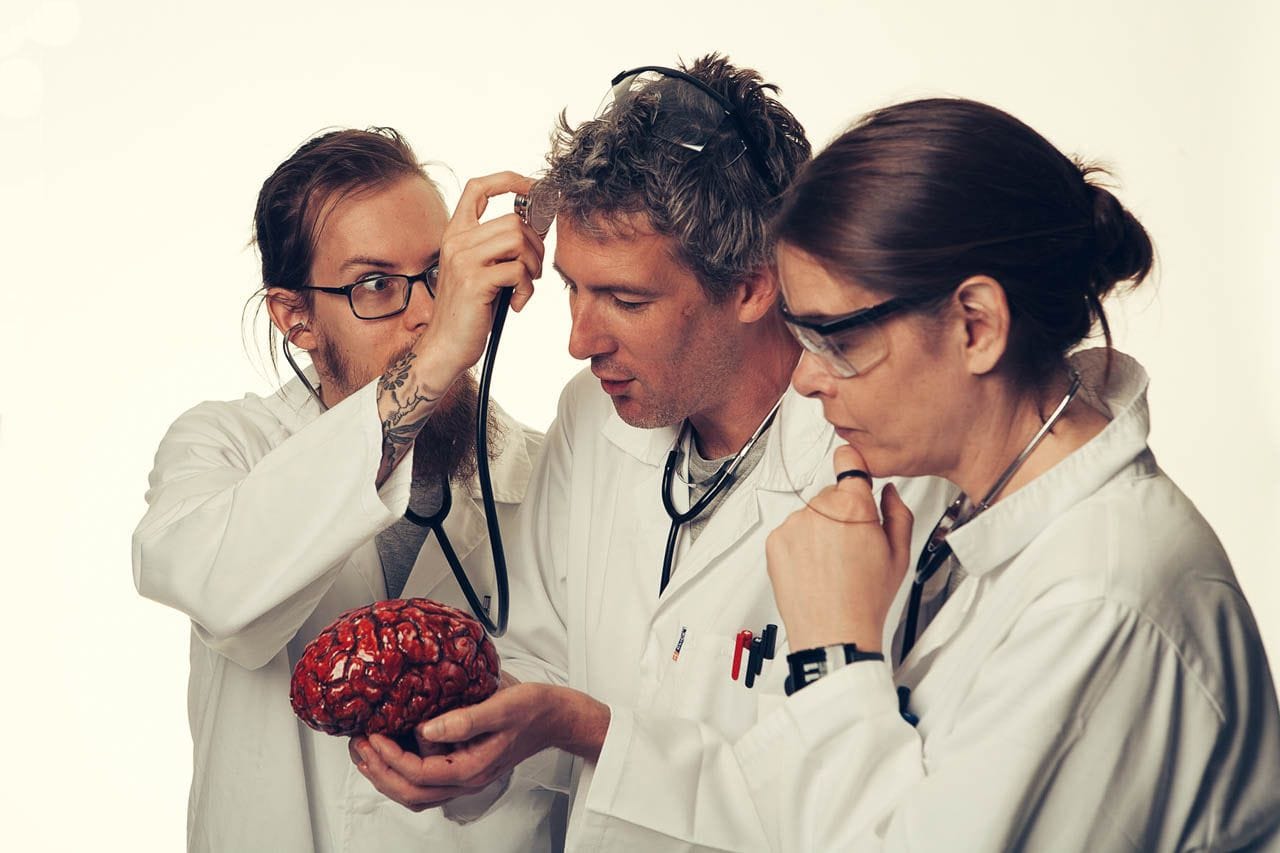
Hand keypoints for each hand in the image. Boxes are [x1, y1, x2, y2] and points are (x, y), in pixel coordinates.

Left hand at [348, 682, 608, 811]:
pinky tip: (391, 749)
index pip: (420, 774)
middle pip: (411, 793)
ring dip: (386, 774)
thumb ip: (465, 719)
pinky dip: (401, 771)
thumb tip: (427, 728)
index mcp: (473, 767)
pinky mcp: (463, 766)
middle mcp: (466, 778)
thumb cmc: (534, 709)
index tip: (373, 734)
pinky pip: (425, 781)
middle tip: (358, 745)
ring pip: (415, 793)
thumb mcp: (501, 705)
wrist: (555, 716)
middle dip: (379, 772)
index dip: (391, 757)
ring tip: (366, 751)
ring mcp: (464, 776)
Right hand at [372, 172, 543, 484]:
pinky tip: (517, 304)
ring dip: (533, 265)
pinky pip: (517, 270)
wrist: (445, 347)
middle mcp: (455, 241)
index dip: (510, 180)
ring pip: (518, 239)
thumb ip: (503, 245)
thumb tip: (540, 220)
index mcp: (455, 233)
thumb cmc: (470, 310)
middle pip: (513, 219)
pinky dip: (527, 289)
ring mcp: (462, 260)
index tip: (535, 189)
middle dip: (536, 244)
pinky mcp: (474, 282)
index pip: (478, 186)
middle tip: (533, 271)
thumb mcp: (484, 269)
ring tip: (525, 286)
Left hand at [764, 444, 913, 651]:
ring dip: (820, 529)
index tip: (854, 471)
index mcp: (853, 506)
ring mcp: (793, 524)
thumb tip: (889, 492)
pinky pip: (791, 531)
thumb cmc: (865, 600)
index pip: (848, 460)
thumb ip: (897, 512)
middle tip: (852, 545)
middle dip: (842, 511)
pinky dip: (800, 544)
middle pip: (831, 493)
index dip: (854, 467)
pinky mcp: (775, 540)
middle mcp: (819, 510)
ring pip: (810, 513)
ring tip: (832, 563)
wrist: (833, 633)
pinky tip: (814, 568)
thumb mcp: (899, 554)